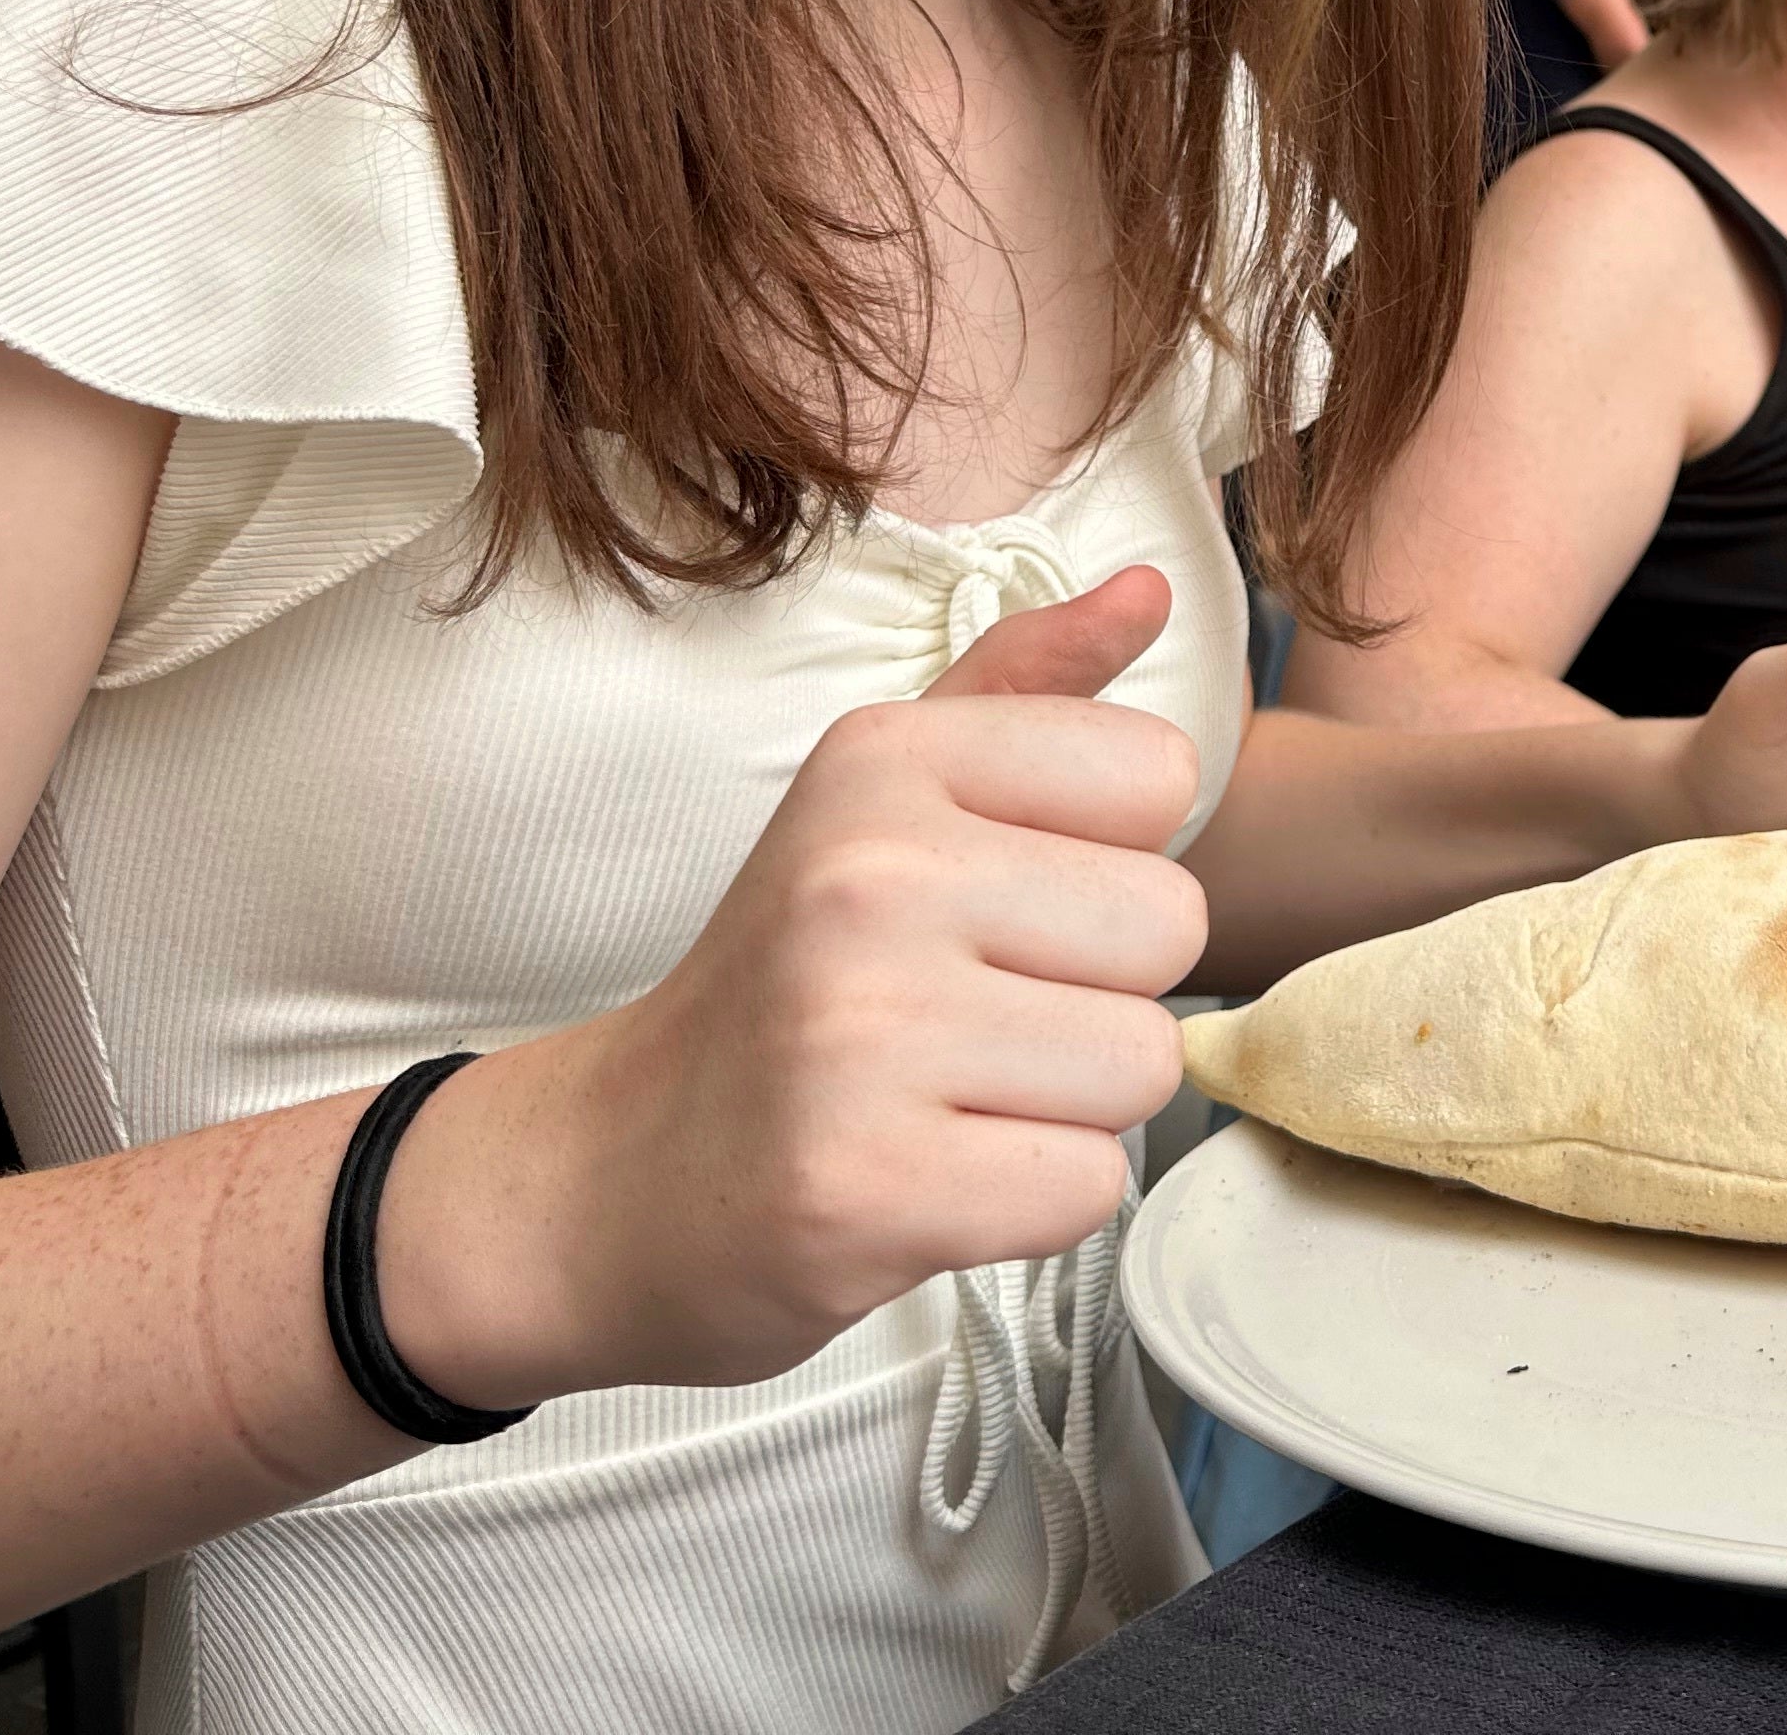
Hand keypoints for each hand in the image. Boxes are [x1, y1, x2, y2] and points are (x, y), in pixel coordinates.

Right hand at [378, 570, 1209, 1406]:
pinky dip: (1034, 1200)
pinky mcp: (868, 1187)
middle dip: (1098, 992)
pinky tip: (938, 1174)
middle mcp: (869, 876)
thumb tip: (1155, 587)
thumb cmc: (792, 976)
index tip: (999, 902)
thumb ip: (1030, 686)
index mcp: (885, 760)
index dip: (1104, 857)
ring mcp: (860, 1035)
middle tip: (973, 1017)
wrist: (616, 1176)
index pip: (1157, 775)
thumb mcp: (885, 797)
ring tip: (953, 1096)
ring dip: (1071, 1104)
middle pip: (1170, 929)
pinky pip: (1089, 1185)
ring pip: (1141, 1065)